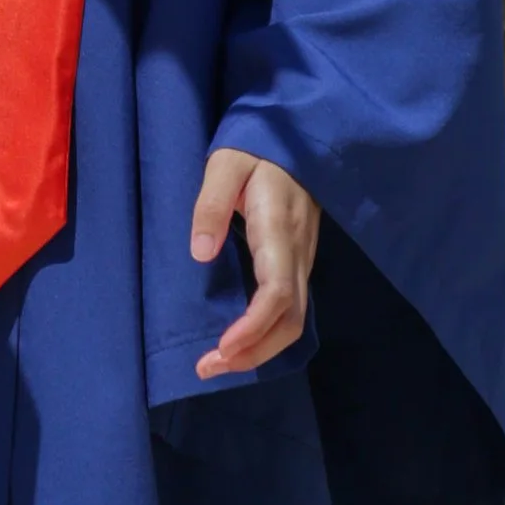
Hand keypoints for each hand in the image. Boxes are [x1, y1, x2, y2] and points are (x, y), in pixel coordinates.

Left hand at [189, 146, 319, 379]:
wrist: (298, 136)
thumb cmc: (256, 148)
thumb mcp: (226, 164)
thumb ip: (211, 204)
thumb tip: (200, 254)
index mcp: (278, 230)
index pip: (277, 292)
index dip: (253, 327)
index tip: (223, 347)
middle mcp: (298, 253)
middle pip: (290, 321)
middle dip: (253, 353)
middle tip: (209, 367)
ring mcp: (303, 260)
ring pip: (295, 321)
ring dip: (260, 350)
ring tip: (219, 363)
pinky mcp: (298, 262)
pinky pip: (291, 309)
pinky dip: (267, 334)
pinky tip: (242, 341)